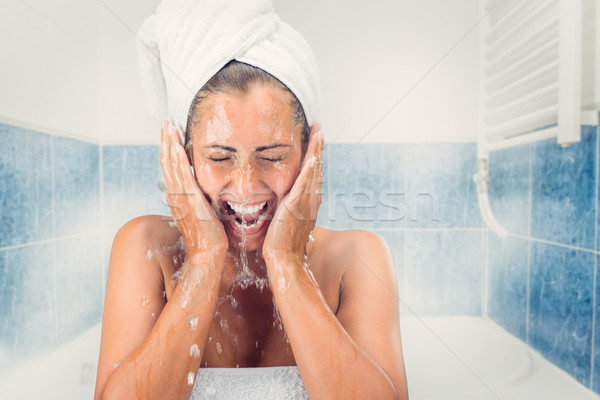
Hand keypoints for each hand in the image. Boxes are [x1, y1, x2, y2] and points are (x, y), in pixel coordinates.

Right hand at [160, 120, 227, 257]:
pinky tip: (176, 144)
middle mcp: (175, 195)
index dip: (169, 151)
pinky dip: (177, 158)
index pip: (171, 168)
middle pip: (166, 162)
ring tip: (168, 126)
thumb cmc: (210, 239)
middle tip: (165, 122)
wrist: (208, 254)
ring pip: (171, 164)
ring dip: (169, 144)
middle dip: (165, 141)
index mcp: (178, 198)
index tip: (170, 134)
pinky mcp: (189, 199)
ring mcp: (180, 197)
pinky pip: (181, 174)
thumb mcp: (204, 214)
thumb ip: (202, 201)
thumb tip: (207, 192)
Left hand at [262, 122, 322, 262]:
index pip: (312, 172)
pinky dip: (308, 173)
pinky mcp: (295, 208)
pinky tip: (311, 159)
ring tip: (318, 134)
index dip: (315, 155)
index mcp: (308, 201)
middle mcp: (311, 200)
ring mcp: (305, 203)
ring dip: (316, 152)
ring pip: (312, 172)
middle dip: (318, 147)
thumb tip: (285, 200)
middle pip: (316, 168)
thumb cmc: (282, 244)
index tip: (315, 138)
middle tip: (319, 127)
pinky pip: (303, 187)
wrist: (284, 259)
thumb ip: (289, 207)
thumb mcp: (287, 220)